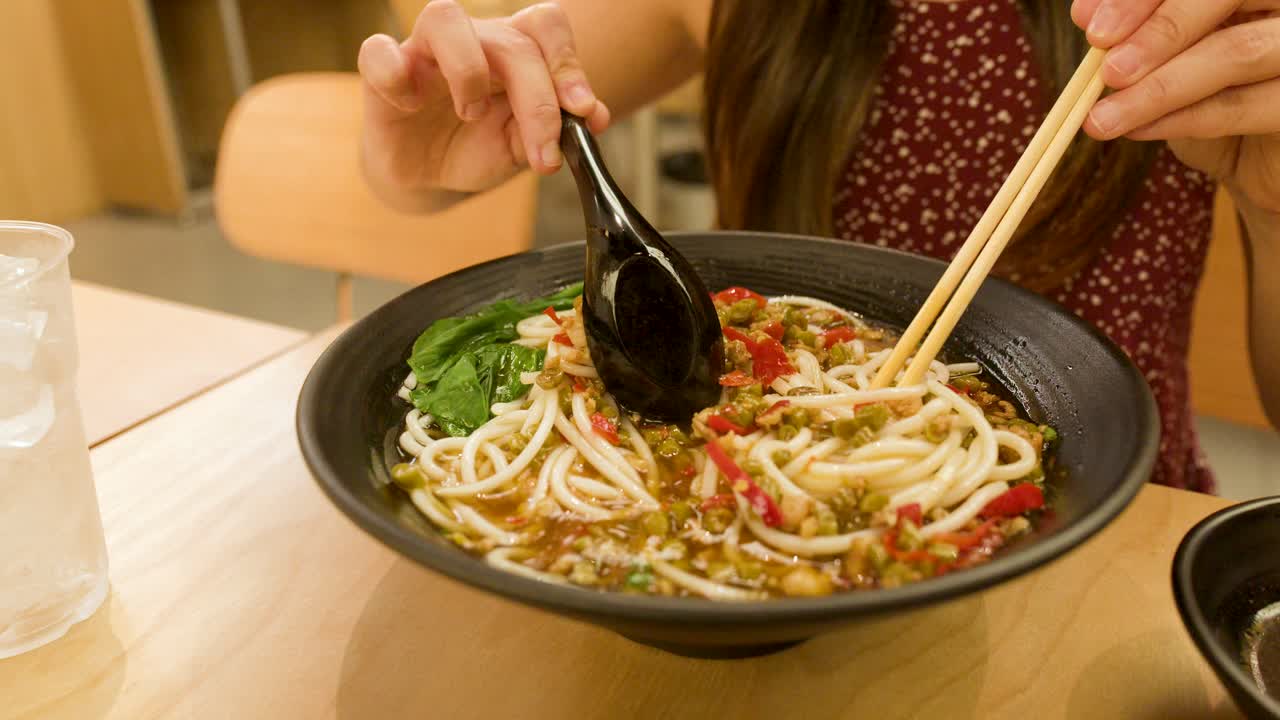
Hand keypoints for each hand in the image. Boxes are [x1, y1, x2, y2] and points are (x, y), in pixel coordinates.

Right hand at [357, 0, 609, 209]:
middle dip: (536, 98)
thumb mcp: (523, 144)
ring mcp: (424, 52)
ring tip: (472, 114)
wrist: (430, 177)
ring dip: (468, 71)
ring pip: (443, 17)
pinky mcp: (382, 76)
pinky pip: (377, 51)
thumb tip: (596, 116)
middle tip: (544, 151)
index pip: (545, 25)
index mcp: (514, 50)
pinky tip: (412, 104)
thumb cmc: (477, 147)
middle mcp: (473, 41)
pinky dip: (395, 73)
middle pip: (509, 39)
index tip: (583, 110)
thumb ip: (557, 129)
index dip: (568, 62)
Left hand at [1072, 0, 1279, 213]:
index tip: (1091, 26)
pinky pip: (1242, 107)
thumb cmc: (1212, 97)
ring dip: (1159, 87)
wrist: (1255, 162)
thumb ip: (1135, 30)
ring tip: (1103, 117)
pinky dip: (1181, 119)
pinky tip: (1137, 130)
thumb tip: (1085, 13)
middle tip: (1108, 68)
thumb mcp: (1168, 57)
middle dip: (1160, 30)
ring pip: (1236, 53)